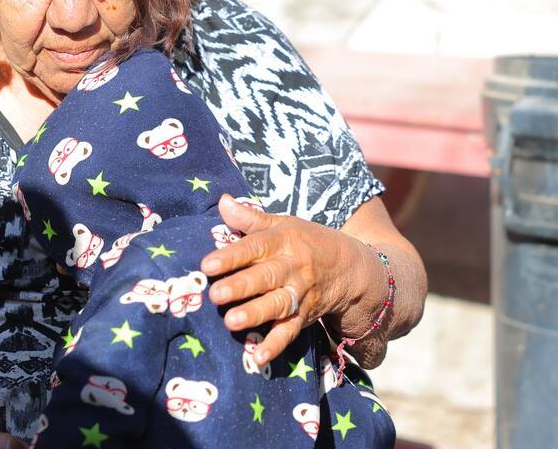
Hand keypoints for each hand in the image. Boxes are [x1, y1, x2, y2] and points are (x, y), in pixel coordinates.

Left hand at [200, 194, 357, 363]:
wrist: (350, 267)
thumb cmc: (305, 242)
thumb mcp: (283, 224)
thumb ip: (250, 218)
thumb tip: (222, 201)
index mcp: (284, 241)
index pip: (255, 247)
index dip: (231, 256)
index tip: (206, 265)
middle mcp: (293, 267)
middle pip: (265, 277)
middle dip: (241, 286)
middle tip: (216, 295)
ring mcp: (301, 293)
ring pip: (277, 304)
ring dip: (255, 314)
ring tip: (232, 322)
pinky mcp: (305, 316)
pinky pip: (290, 331)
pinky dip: (275, 345)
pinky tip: (258, 356)